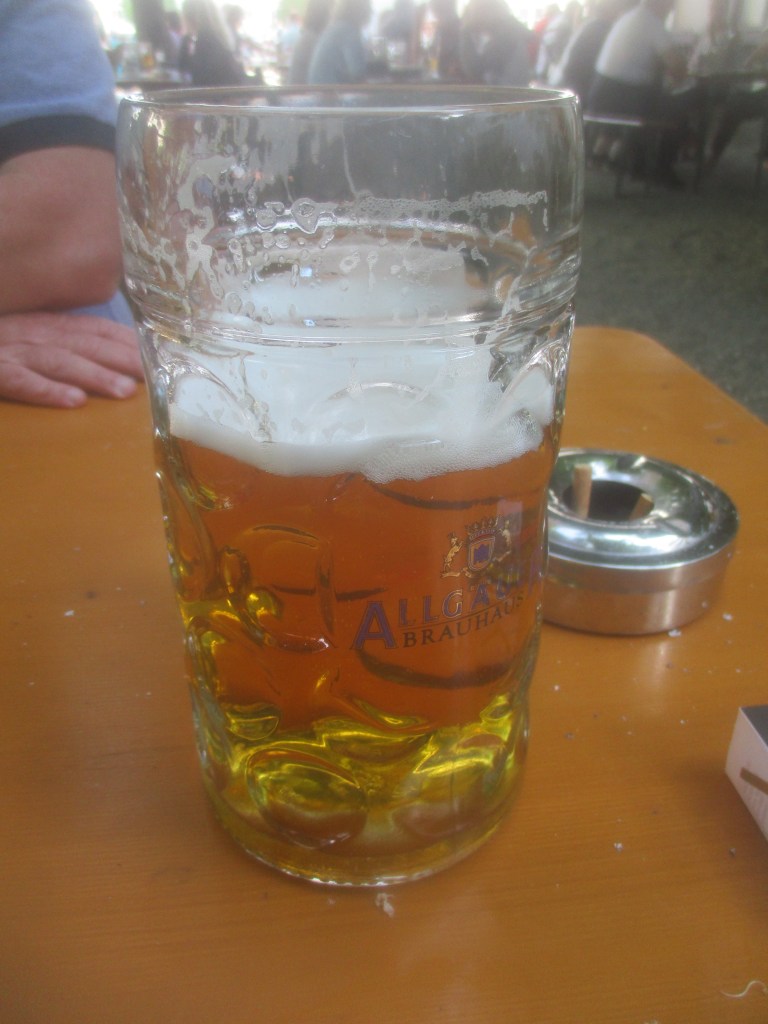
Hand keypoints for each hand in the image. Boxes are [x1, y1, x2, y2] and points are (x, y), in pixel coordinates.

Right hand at [0, 311, 143, 408]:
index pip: (97, 329)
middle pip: (86, 344)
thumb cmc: (1, 348)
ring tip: (125, 391)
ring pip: (60, 361)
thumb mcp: (33, 340)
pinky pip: (20, 380)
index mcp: (49, 326)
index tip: (160, 358)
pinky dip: (48, 389)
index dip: (129, 342)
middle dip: (124, 359)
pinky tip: (74, 401)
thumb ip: (69, 346)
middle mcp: (35, 333)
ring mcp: (12, 351)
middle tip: (155, 378)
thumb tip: (114, 364)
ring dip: (95, 375)